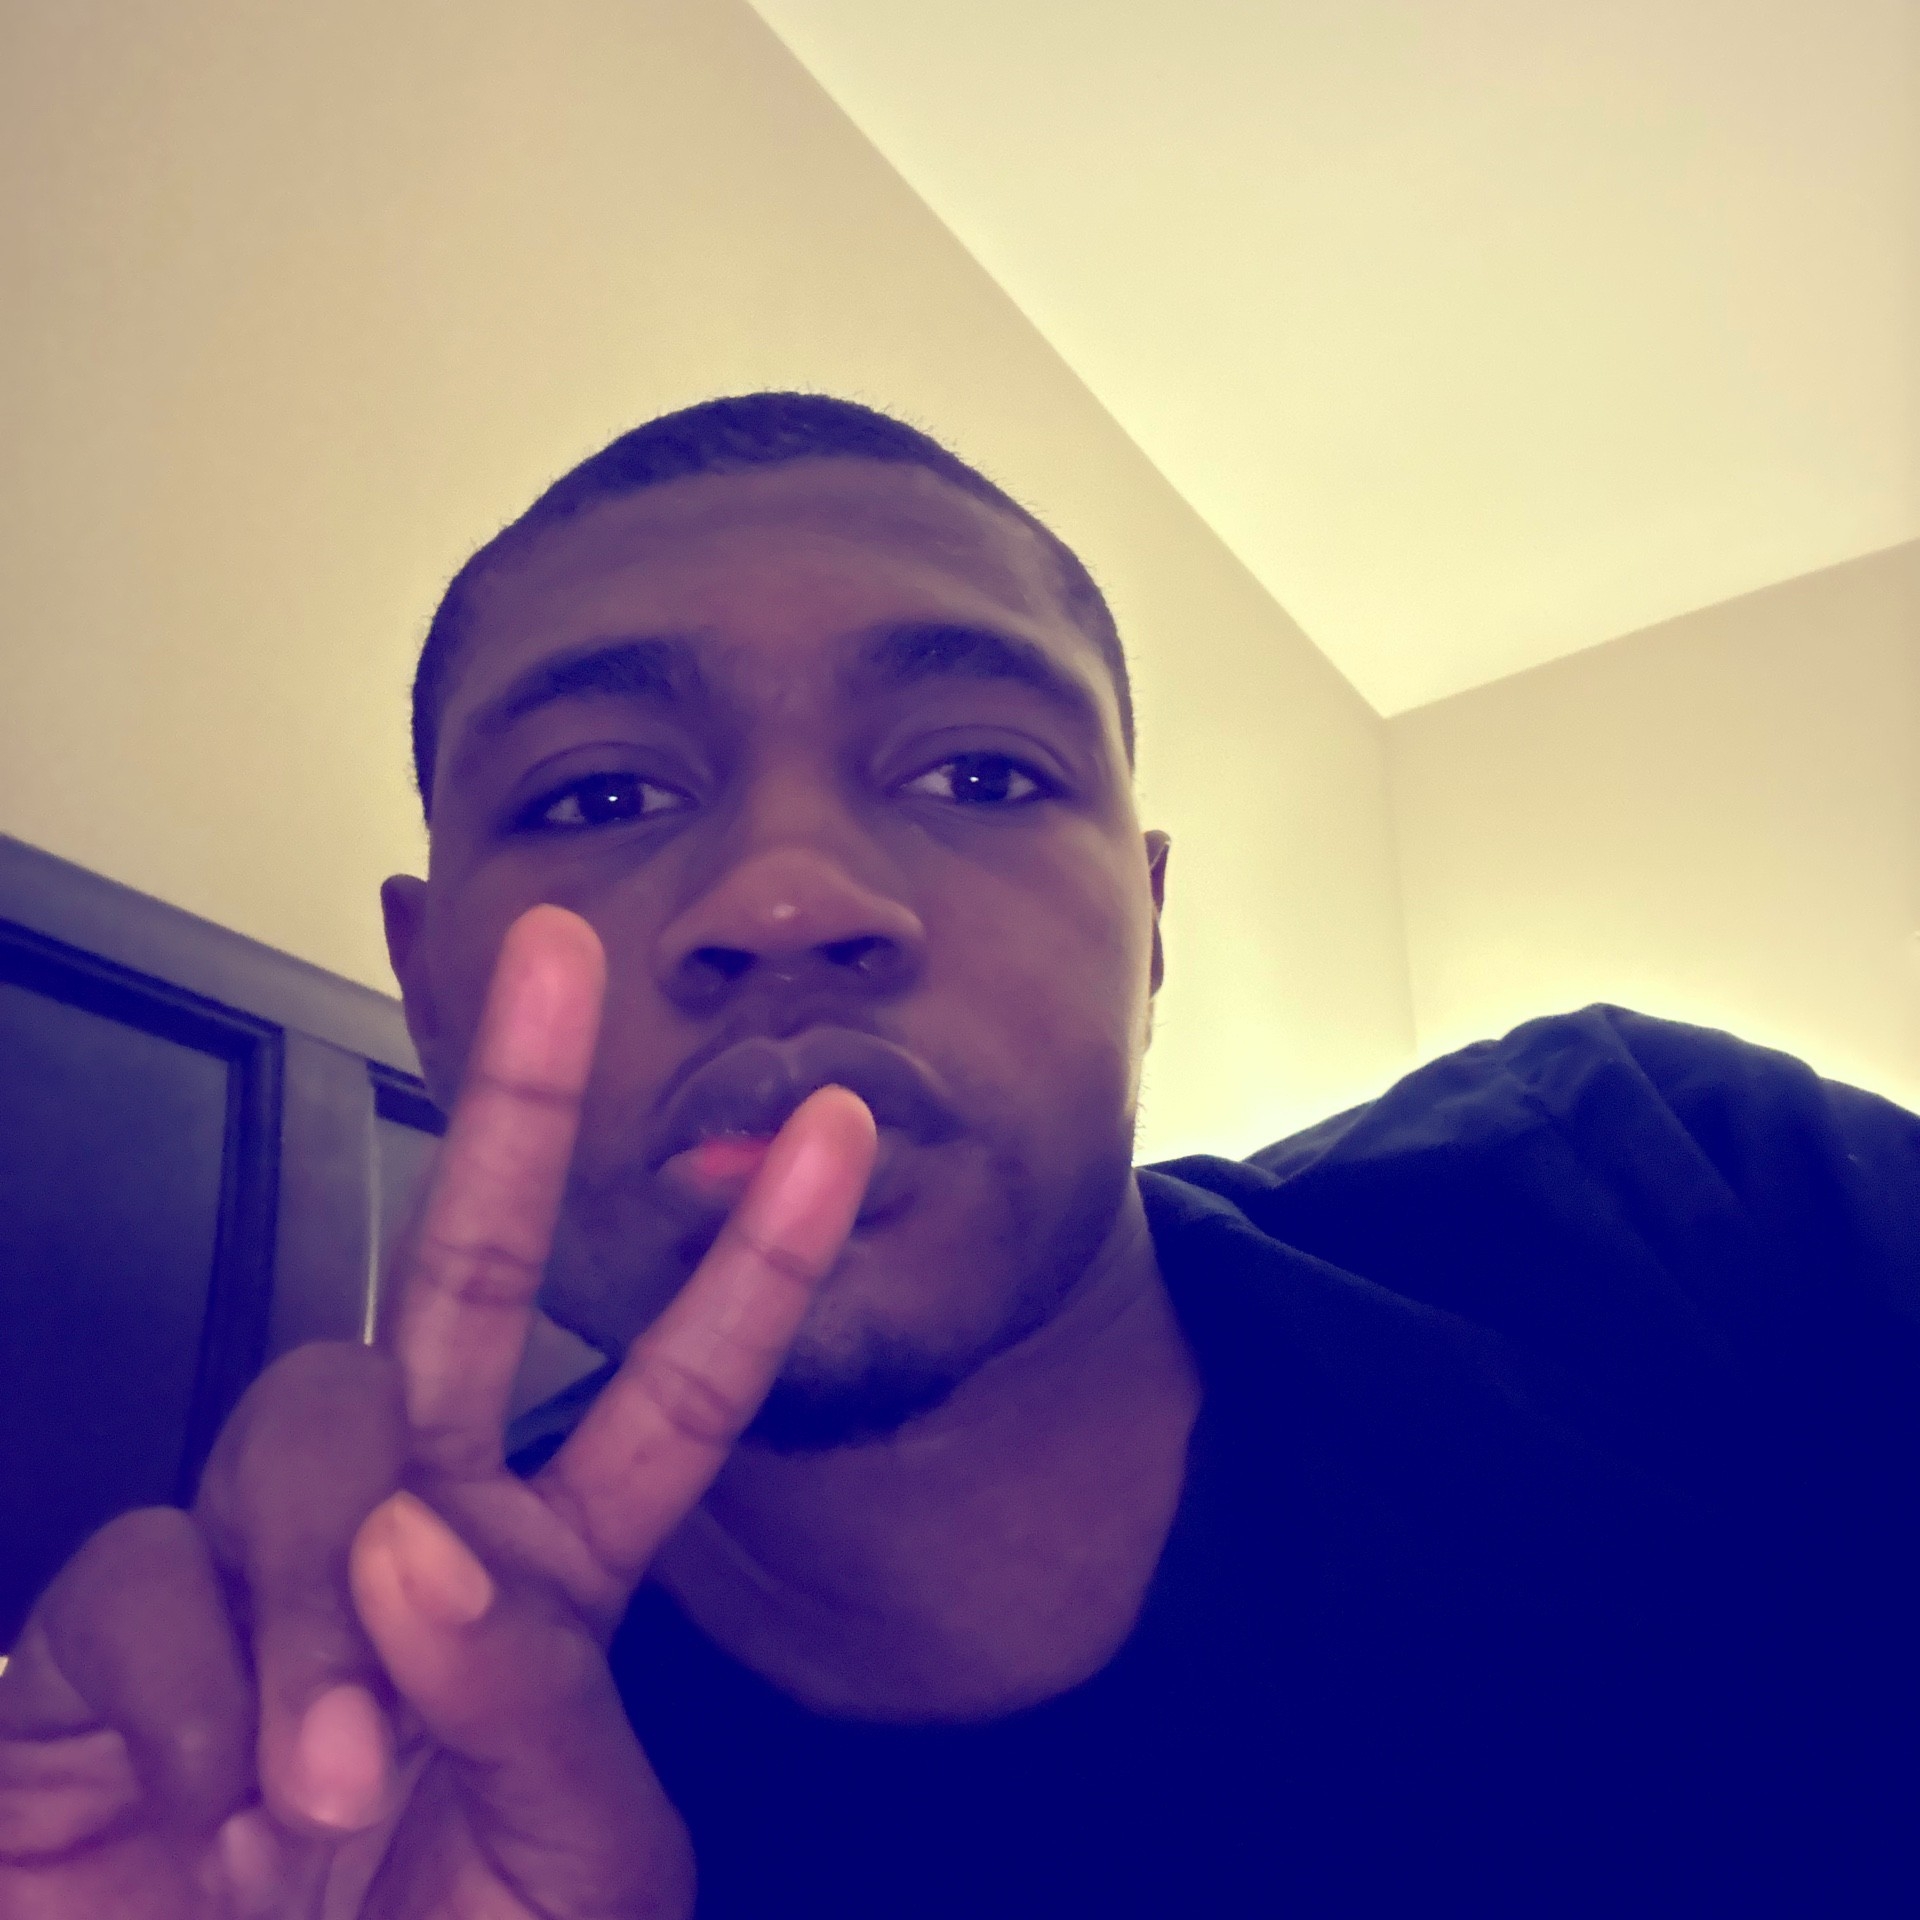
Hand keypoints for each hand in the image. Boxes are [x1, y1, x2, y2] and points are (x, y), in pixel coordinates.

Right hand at [0, 905, 877, 1917]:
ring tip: (326, 1792)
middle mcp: (407, 1532)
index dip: (754, 1265)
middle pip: (458, 1276)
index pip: (670, 1393)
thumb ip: (537, 1709)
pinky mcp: (100, 1638)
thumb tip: (417, 1537)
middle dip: (519, 1112)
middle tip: (561, 954)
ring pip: (300, 1424)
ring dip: (323, 1604)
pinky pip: (142, 1574)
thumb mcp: (565, 1876)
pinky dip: (191, 1694)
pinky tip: (210, 1808)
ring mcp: (253, 1569)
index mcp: (549, 1577)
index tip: (838, 1127)